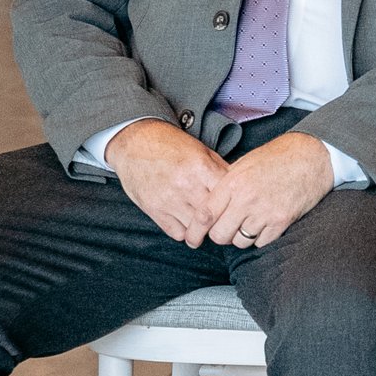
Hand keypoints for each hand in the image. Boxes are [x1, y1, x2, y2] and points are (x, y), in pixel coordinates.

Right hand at [108, 119, 231, 245]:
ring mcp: (168, 200)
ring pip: (196, 229)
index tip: (237, 208)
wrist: (135, 142)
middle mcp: (185, 186)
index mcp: (201, 168)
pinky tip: (188, 223)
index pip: (228, 196)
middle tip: (226, 223)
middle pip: (214, 216)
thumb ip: (220, 169)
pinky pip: (177, 233)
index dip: (236, 204)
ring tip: (207, 225)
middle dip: (222, 221)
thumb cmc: (171, 145)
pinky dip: (185, 232)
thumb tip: (240, 188)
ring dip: (203, 230)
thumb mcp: (201, 150)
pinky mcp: (153, 209)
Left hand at [204, 132, 334, 249]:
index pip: (205, 215)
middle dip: (220, 235)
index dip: (195, 230)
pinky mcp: (282, 221)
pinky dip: (260, 238)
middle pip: (220, 235)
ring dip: (241, 236)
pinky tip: (264, 224)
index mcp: (233, 182)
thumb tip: (209, 208)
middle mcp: (247, 199)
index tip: (192, 238)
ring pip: (240, 242)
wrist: (313, 156)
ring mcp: (265, 212)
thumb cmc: (278, 157)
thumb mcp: (245, 164)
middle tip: (226, 228)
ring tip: (249, 222)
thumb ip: (225, 186)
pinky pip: (261, 242)